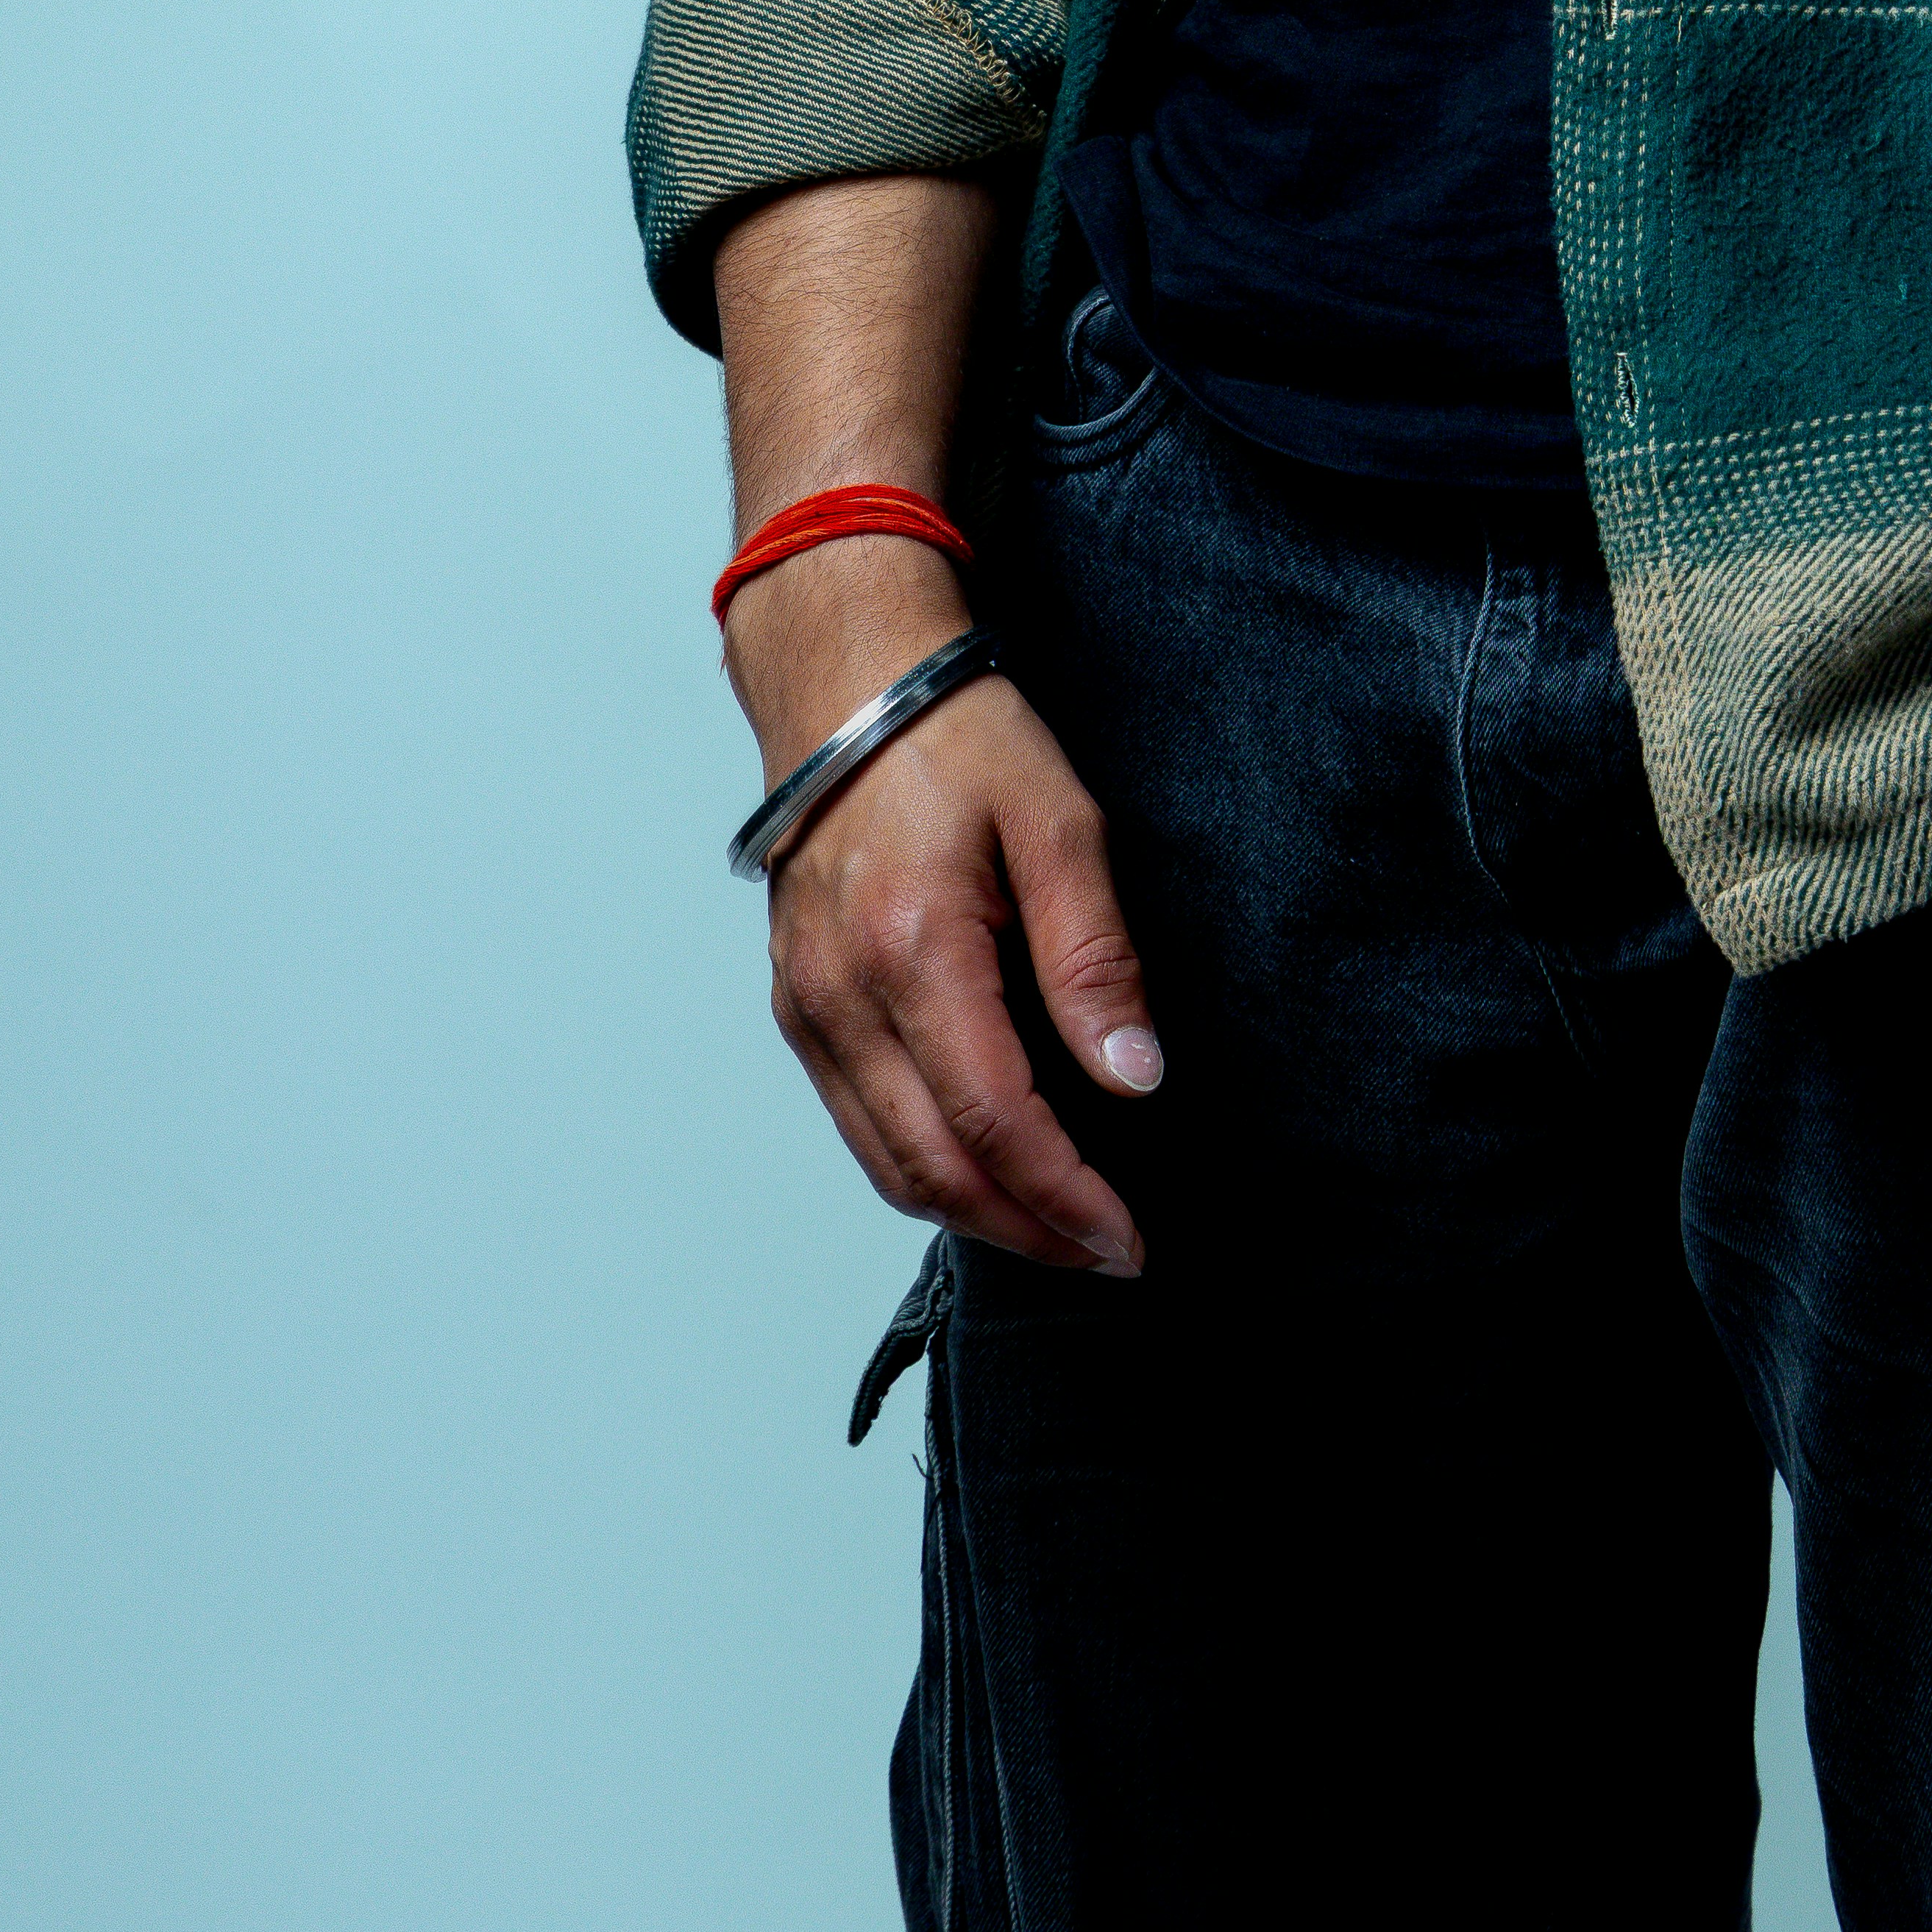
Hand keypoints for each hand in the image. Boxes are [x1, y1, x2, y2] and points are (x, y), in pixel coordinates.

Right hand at [746, 581, 1159, 1276]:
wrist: (846, 679)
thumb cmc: (956, 736)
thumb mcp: (1058, 822)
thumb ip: (1094, 959)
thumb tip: (1134, 1079)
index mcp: (912, 950)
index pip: (994, 1123)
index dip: (1064, 1197)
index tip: (1126, 1237)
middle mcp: (843, 995)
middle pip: (932, 1168)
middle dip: (1027, 1230)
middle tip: (1105, 1253)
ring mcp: (807, 1005)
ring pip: (886, 1161)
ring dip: (973, 1215)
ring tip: (1057, 1229)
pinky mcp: (798, 1001)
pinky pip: (856, 1120)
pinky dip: (920, 1167)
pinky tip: (982, 1168)